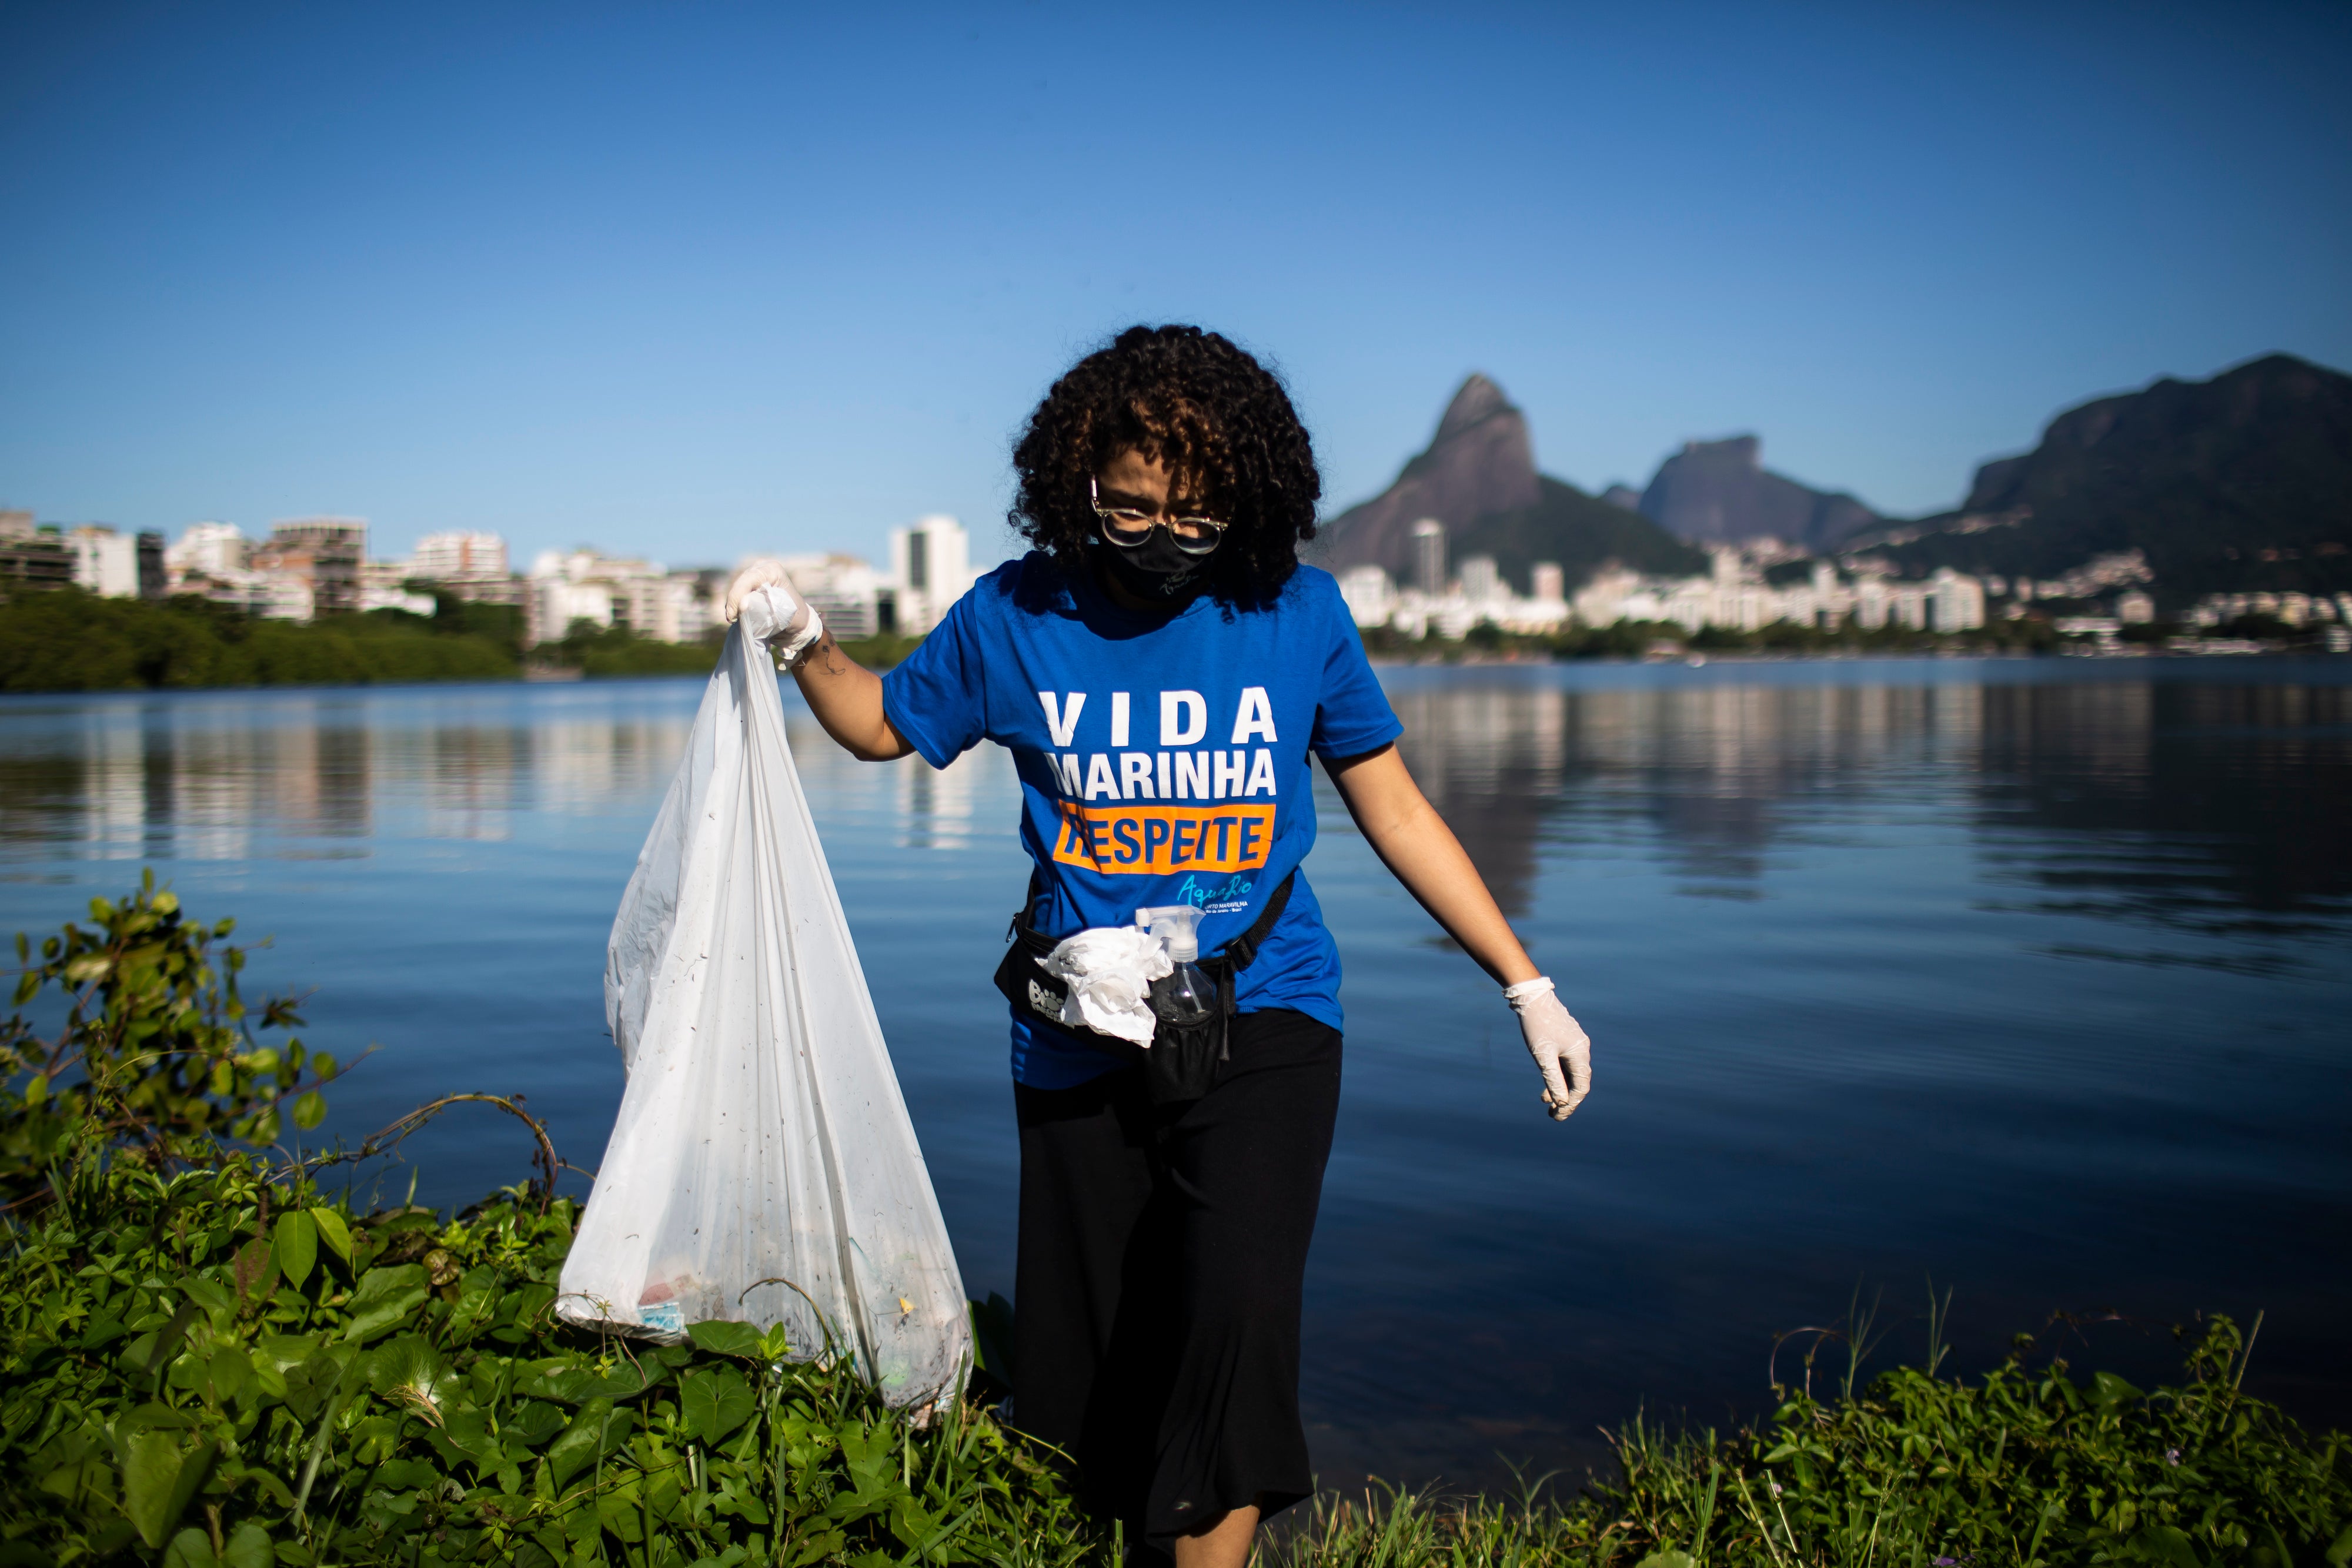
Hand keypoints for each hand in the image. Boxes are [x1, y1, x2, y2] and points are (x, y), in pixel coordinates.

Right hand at [724, 557, 796, 623]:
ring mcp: (753, 573)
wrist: (797, 620)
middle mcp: (761, 567)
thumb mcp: (779, 612)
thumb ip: (760, 608)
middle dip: (733, 602)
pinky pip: (736, 593)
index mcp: (772, 570)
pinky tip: (736, 616)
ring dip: (732, 605)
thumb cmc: (792, 616)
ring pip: (735, 589)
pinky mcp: (748, 583)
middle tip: (731, 620)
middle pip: (739, 584)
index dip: (737, 597)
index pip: (748, 580)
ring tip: (734, 620)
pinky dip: (735, 605)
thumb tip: (742, 605)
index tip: (733, 615)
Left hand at [1506, 978, 1590, 1120]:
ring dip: (1560, 1088)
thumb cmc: (1536, 1025)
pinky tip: (1545, 1086)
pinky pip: (1564, 1063)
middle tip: (1552, 1115)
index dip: (1571, 1104)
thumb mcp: (1542, 1056)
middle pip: (1577, 1081)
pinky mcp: (1565, 1039)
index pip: (1581, 1086)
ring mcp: (1574, 1044)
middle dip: (1566, 1099)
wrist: (1531, 997)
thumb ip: (1553, 1079)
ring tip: (1545, 1102)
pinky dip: (1556, 1076)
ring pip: (1570, 1073)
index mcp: (1580, 1053)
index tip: (1558, 1116)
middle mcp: (1581, 1049)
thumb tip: (1562, 1102)